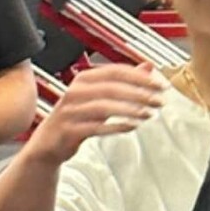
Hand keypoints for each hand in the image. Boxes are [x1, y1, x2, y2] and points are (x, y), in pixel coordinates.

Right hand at [30, 62, 164, 166]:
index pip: (116, 71)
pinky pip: (96, 127)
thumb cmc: (77, 118)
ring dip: (130, 110)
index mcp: (84, 79)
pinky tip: (132, 126)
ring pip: (104, 107)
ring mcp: (71, 111)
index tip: (160, 84)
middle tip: (160, 100)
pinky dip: (116, 126)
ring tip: (149, 114)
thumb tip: (148, 66)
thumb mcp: (101, 97)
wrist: (49, 144)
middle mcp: (76, 91)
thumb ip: (123, 81)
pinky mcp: (69, 130)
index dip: (141, 77)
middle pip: (112, 87)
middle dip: (140, 93)